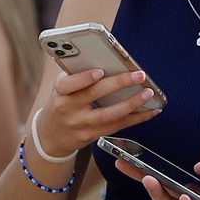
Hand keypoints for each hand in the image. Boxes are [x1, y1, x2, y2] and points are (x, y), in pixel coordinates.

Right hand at [34, 68, 160, 160]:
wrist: (51, 135)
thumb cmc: (62, 103)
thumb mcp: (63, 88)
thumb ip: (79, 76)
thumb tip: (109, 62)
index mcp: (60, 92)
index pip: (69, 84)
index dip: (84, 78)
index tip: (100, 71)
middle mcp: (68, 109)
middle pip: (95, 95)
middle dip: (119, 84)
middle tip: (138, 76)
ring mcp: (80, 125)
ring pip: (109, 115)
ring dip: (131, 104)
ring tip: (148, 94)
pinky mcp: (91, 136)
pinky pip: (116, 127)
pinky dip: (135, 118)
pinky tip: (149, 111)